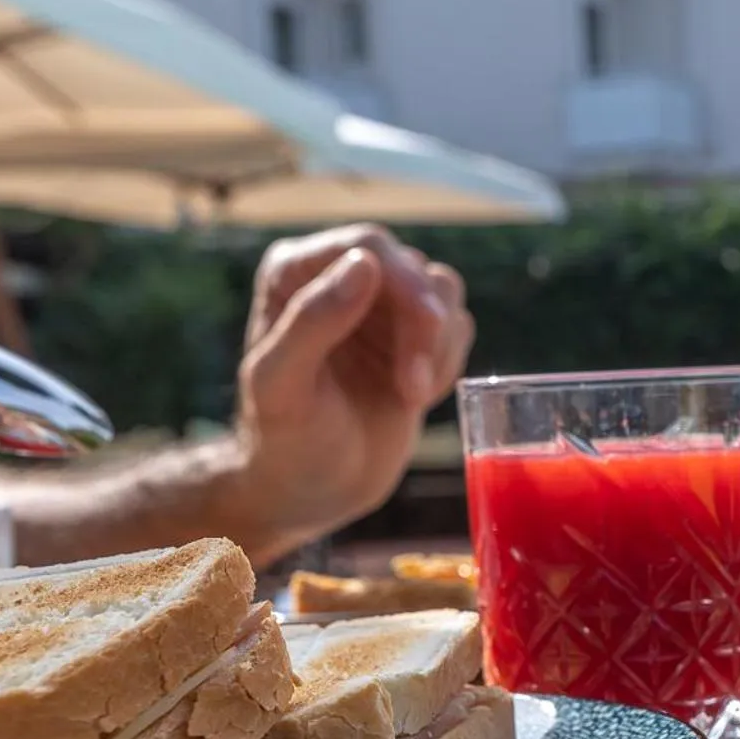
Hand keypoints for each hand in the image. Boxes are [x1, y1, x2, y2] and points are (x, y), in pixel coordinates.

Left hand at [230, 224, 474, 554]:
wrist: (313, 491)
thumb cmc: (284, 442)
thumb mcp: (281, 387)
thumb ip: (312, 321)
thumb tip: (364, 264)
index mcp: (293, 272)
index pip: (368, 246)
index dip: (405, 282)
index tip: (424, 329)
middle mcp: (338, 277)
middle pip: (412, 268)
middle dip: (425, 327)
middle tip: (413, 391)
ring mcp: (379, 306)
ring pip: (443, 292)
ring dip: (439, 347)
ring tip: (411, 396)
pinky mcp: (412, 336)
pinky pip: (458, 325)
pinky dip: (449, 362)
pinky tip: (416, 397)